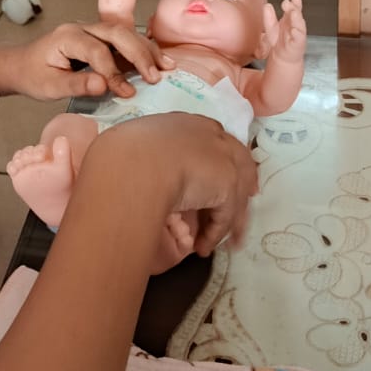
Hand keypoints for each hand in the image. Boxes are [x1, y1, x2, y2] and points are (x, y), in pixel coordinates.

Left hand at [0, 23, 173, 101]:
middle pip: (117, 34)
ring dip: (146, 50)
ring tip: (167, 68)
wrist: (20, 65)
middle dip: (139, 54)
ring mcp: (92, 31)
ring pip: (125, 34)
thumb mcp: (49, 86)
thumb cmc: (32, 75)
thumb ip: (76, 85)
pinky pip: (124, 41)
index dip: (113, 72)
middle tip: (156, 76)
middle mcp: (82, 28)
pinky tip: (159, 62)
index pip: (97, 51)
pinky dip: (142, 51)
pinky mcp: (99, 40)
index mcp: (67, 37)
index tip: (126, 93)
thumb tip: (103, 86)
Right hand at [81, 113, 257, 267]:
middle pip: (239, 161)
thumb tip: (143, 163)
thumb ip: (153, 151)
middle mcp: (213, 137)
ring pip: (235, 193)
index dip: (221, 157)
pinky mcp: (227, 185)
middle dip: (243, 181)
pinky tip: (202, 247)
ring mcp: (224, 159)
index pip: (214, 139)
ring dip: (226, 219)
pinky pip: (224, 216)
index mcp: (190, 123)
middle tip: (242, 202)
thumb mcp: (139, 143)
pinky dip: (213, 234)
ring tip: (212, 238)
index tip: (220, 171)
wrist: (136, 163)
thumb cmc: (127, 152)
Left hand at [263, 0, 306, 62]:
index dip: (295, 3)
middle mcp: (295, 25)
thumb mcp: (271, 27)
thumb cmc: (279, 41)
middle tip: (288, 3)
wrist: (282, 57)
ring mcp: (298, 34)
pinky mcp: (298, 44)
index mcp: (290, 19)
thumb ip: (269, 17)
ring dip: (297, 19)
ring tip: (293, 13)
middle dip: (293, 8)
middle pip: (297, 15)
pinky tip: (294, 30)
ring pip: (299, 25)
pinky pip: (299, 38)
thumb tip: (267, 5)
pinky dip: (297, 34)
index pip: (294, 8)